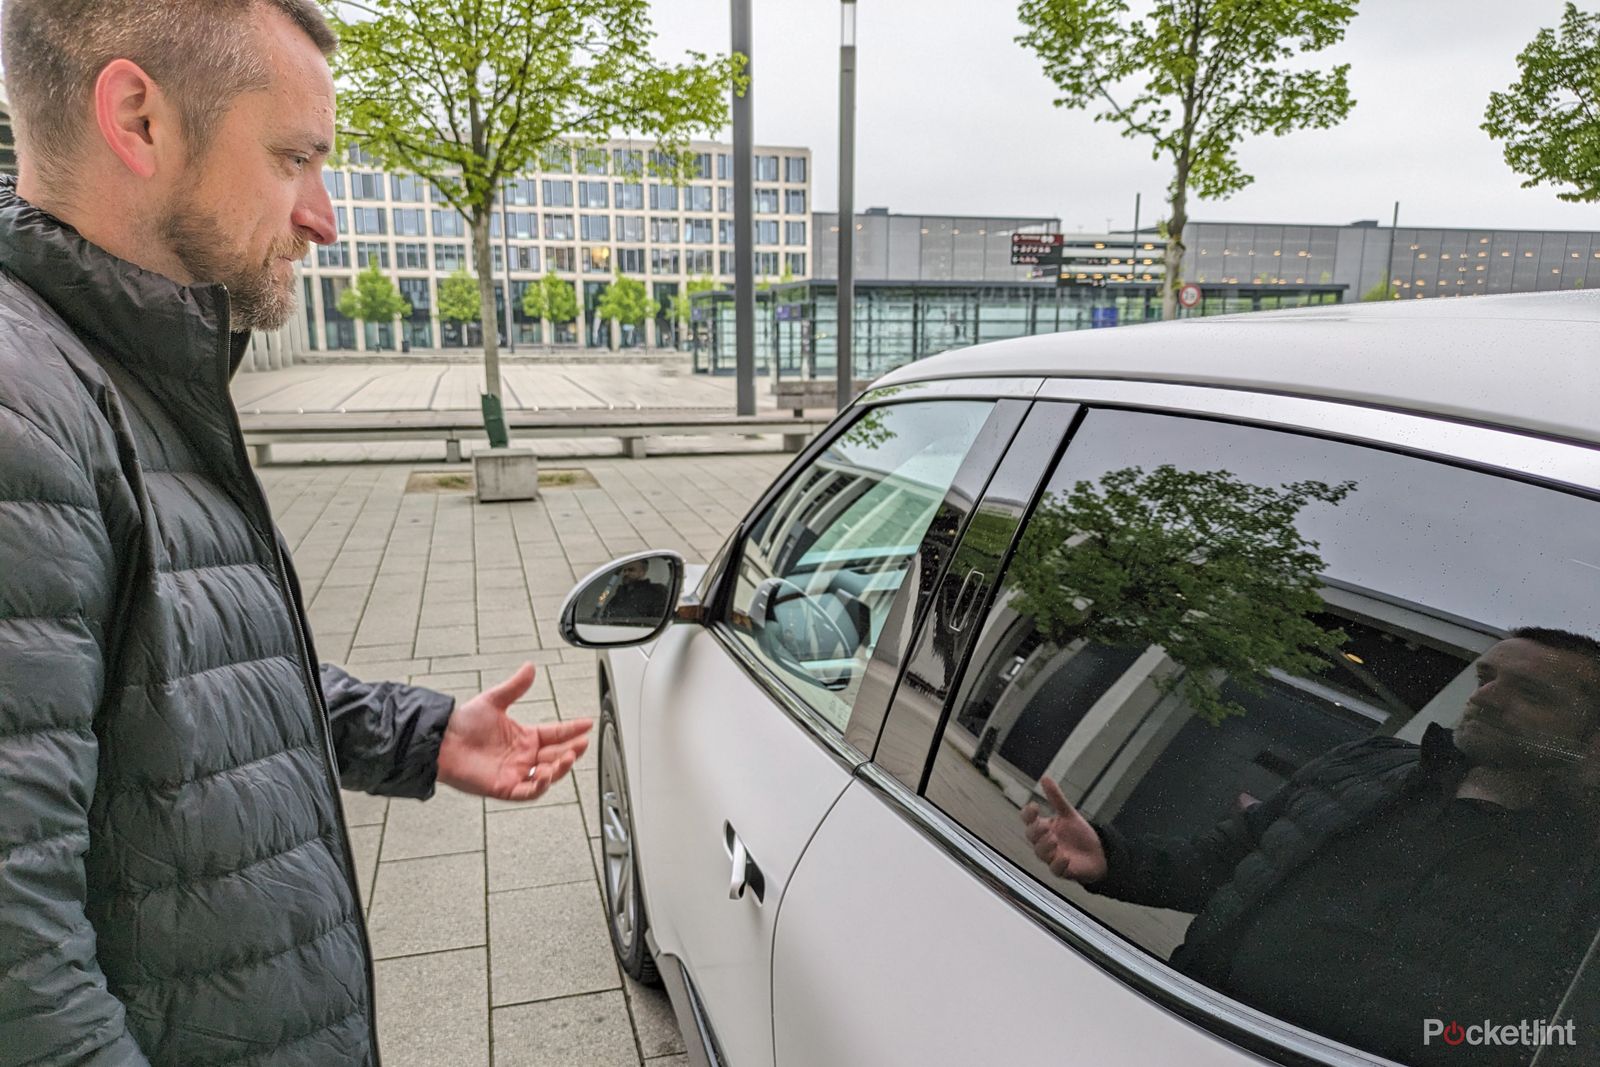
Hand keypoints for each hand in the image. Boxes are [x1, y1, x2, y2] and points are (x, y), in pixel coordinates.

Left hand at [437, 664, 592, 800]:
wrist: (441, 741)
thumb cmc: (462, 724)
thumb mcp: (493, 700)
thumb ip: (515, 687)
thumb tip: (530, 667)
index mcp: (523, 737)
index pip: (555, 734)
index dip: (572, 729)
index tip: (587, 723)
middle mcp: (522, 756)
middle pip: (556, 755)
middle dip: (572, 751)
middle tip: (582, 743)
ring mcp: (515, 773)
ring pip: (547, 775)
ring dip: (561, 768)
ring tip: (568, 757)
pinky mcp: (504, 787)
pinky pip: (528, 792)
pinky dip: (540, 786)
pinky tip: (547, 774)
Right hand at [1020, 776, 1107, 883]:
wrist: (1098, 854)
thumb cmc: (1079, 835)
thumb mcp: (1068, 814)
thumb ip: (1056, 798)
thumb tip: (1045, 778)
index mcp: (1044, 828)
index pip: (1029, 820)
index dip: (1028, 814)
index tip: (1034, 806)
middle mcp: (1044, 842)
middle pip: (1032, 837)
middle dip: (1036, 831)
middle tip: (1046, 826)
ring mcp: (1052, 857)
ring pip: (1041, 853)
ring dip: (1045, 846)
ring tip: (1054, 839)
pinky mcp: (1062, 870)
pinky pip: (1055, 870)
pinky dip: (1058, 864)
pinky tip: (1065, 858)